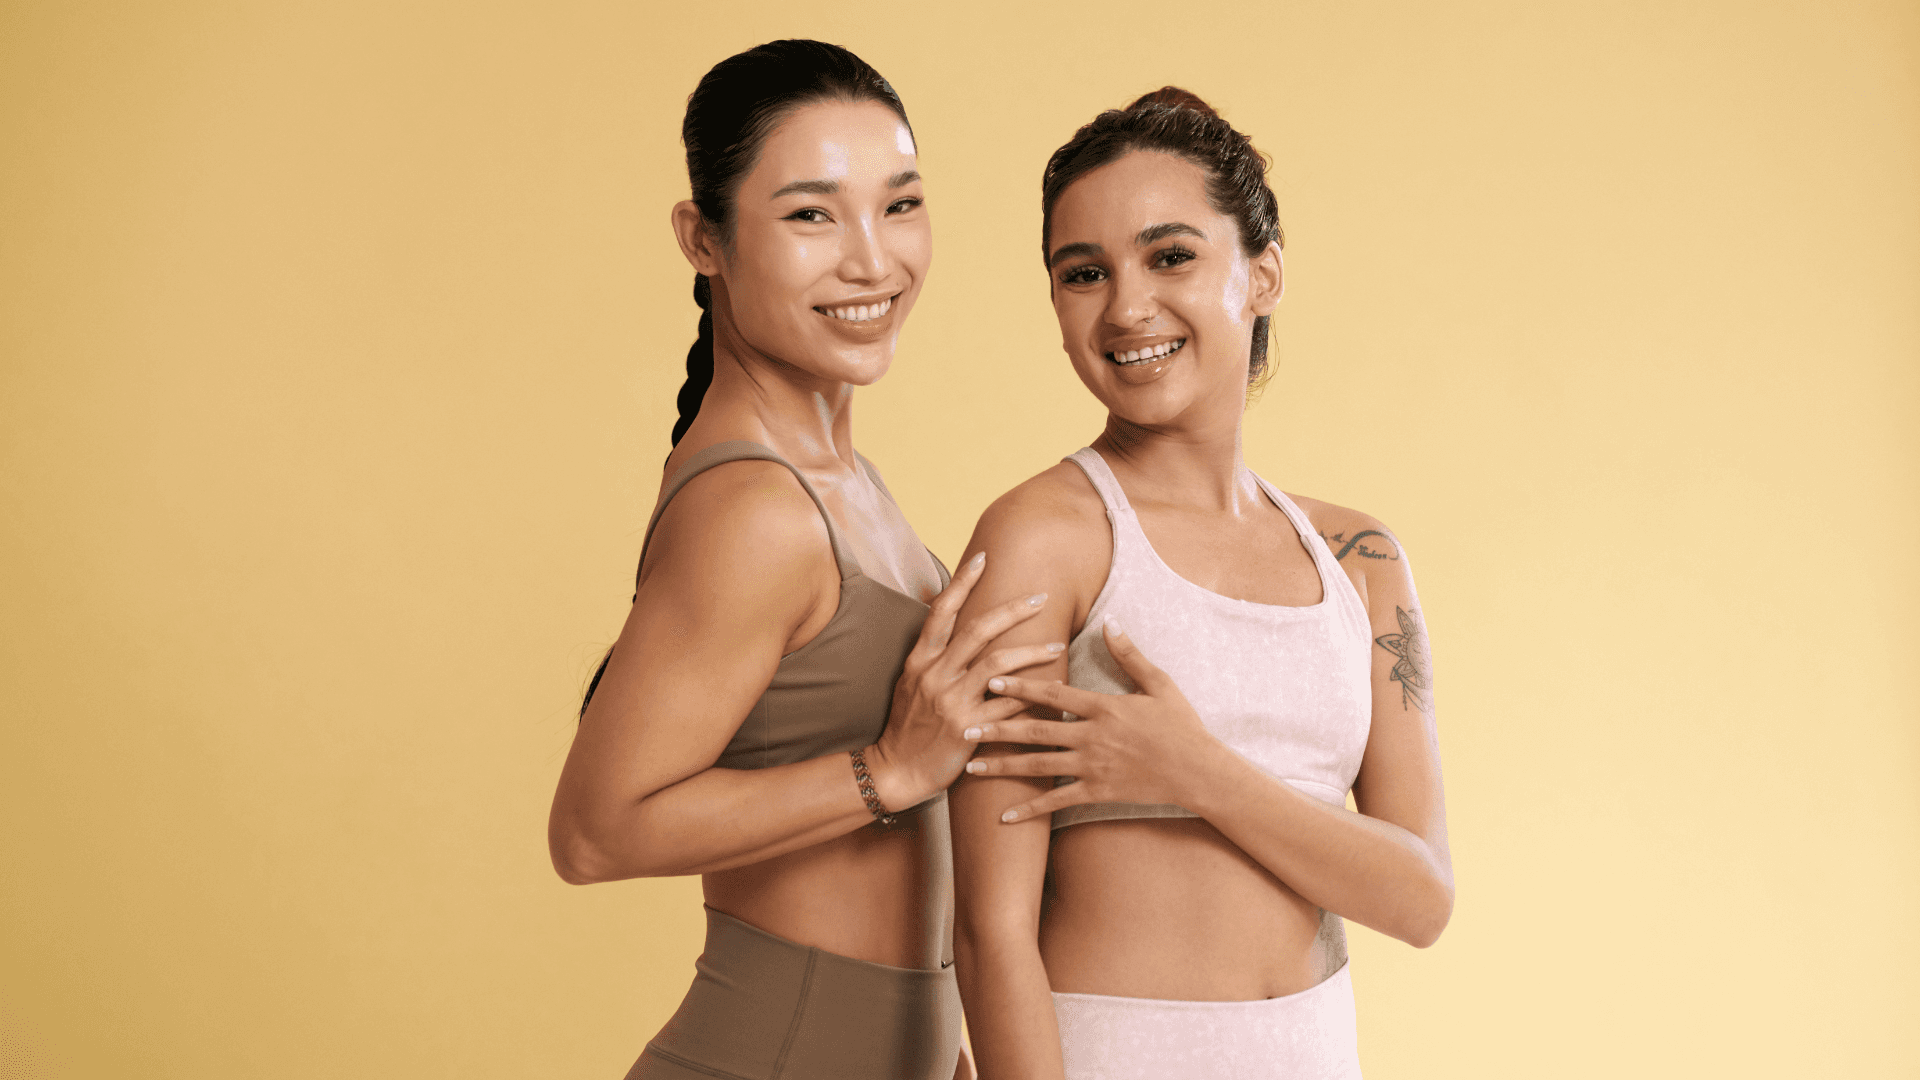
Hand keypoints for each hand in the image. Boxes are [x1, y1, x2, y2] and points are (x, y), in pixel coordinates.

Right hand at [868, 552, 1063, 810]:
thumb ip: (931, 653)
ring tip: (1055, 647)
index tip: (983, 558)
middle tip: (1040, 598)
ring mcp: (951, 702)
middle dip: (1013, 610)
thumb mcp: (910, 681)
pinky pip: (1008, 708)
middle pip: (978, 630)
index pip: (941, 611)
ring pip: (998, 665)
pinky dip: (1031, 697)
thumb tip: (945, 616)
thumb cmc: (907, 725)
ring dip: (1031, 653)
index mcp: (920, 660)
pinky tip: (1052, 690)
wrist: (895, 769)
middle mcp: (935, 675)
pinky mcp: (968, 729)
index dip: (962, 582)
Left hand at [961, 620, 1220, 821]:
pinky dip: (1030, 810)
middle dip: (997, 726)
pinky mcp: (1098, 792)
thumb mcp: (1159, 683)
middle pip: (1035, 729)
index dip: (1020, 685)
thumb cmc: (1182, 725)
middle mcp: (1092, 736)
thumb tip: (1109, 622)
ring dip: (1002, 766)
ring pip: (1038, 765)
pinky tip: (1005, 817)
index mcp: (1103, 706)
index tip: (991, 679)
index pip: (1053, 692)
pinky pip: (1057, 802)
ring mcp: (1093, 766)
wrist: (1199, 771)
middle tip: (964, 724)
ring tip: (971, 766)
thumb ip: (1129, 655)